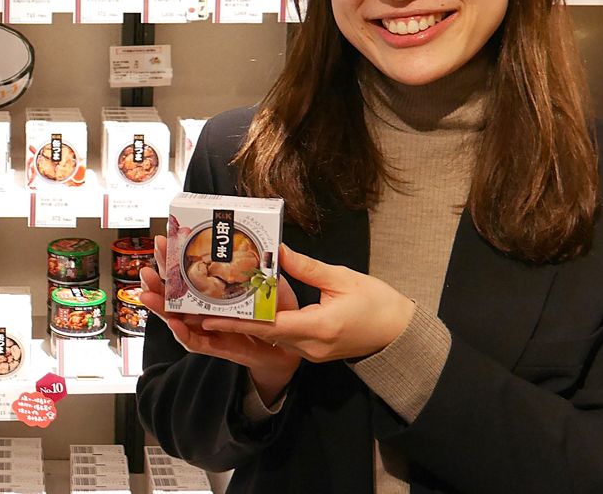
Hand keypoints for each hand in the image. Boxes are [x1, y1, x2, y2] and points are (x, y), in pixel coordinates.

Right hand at [139, 235, 300, 402]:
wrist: (287, 343)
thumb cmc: (275, 312)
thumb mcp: (271, 286)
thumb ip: (267, 269)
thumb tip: (272, 246)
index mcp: (213, 288)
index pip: (186, 270)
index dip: (173, 257)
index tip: (164, 240)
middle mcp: (204, 307)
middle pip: (173, 293)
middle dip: (157, 280)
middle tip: (146, 269)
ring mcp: (207, 327)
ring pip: (175, 317)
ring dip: (160, 307)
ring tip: (147, 295)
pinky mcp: (216, 345)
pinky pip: (195, 342)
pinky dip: (183, 334)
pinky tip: (175, 323)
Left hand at [200, 244, 415, 362]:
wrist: (400, 334)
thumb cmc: (377, 303)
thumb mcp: (341, 278)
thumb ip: (305, 266)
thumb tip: (278, 249)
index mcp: (317, 328)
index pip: (268, 325)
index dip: (236, 321)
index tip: (208, 316)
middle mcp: (309, 345)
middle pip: (263, 332)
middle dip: (232, 321)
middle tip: (202, 309)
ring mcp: (310, 352)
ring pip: (270, 336)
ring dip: (245, 324)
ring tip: (216, 308)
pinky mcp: (312, 350)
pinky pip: (281, 339)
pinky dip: (262, 326)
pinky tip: (247, 311)